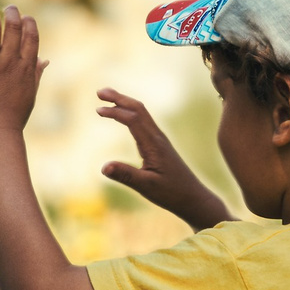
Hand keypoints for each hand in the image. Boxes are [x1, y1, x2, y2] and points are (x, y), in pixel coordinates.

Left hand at [0, 3, 45, 138]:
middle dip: (12, 12)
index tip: (25, 17)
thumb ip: (36, 73)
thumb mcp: (30, 93)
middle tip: (7, 8)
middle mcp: (10, 61)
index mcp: (26, 66)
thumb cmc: (14, 117)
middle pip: (14, 26)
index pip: (31, 34)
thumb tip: (45, 60)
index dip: (29, 22)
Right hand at [97, 88, 228, 228]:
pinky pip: (143, 122)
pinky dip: (130, 113)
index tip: (97, 110)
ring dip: (124, 103)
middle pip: (138, 109)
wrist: (192, 197)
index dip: (115, 112)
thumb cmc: (171, 193)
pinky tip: (123, 116)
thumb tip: (103, 167)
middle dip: (119, 98)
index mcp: (153, 144)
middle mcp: (157, 137)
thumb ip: (125, 175)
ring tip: (107, 99)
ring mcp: (159, 139)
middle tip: (99, 92)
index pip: (133, 119)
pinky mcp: (159, 145)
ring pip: (141, 113)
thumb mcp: (146, 186)